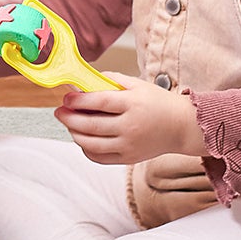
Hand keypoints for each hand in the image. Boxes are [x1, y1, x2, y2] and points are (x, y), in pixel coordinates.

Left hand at [55, 74, 202, 166]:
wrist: (181, 127)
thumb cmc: (158, 103)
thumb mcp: (137, 84)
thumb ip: (111, 80)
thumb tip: (84, 82)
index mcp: (132, 104)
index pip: (99, 102)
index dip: (78, 100)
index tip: (66, 97)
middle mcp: (130, 127)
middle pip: (91, 125)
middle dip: (69, 118)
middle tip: (59, 112)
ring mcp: (129, 146)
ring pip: (91, 144)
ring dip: (74, 133)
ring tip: (69, 124)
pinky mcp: (128, 159)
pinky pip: (99, 157)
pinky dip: (86, 149)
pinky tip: (82, 138)